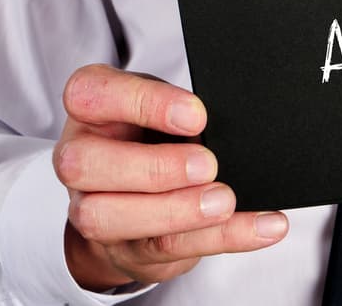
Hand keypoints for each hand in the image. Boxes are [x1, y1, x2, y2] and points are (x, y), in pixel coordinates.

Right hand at [53, 64, 288, 290]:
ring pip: (109, 218)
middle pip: (84, 165)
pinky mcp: (124, 248)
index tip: (197, 115)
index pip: (90, 94)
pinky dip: (223, 237)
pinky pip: (166, 248)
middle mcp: (78, 159)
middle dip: (154, 167)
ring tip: (225, 202)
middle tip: (208, 165)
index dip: (144, 103)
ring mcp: (90, 208)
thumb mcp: (163, 106)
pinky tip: (263, 228)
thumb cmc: (153, 132)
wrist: (139, 190)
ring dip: (176, 212)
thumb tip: (225, 126)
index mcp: (90, 108)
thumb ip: (181, 110)